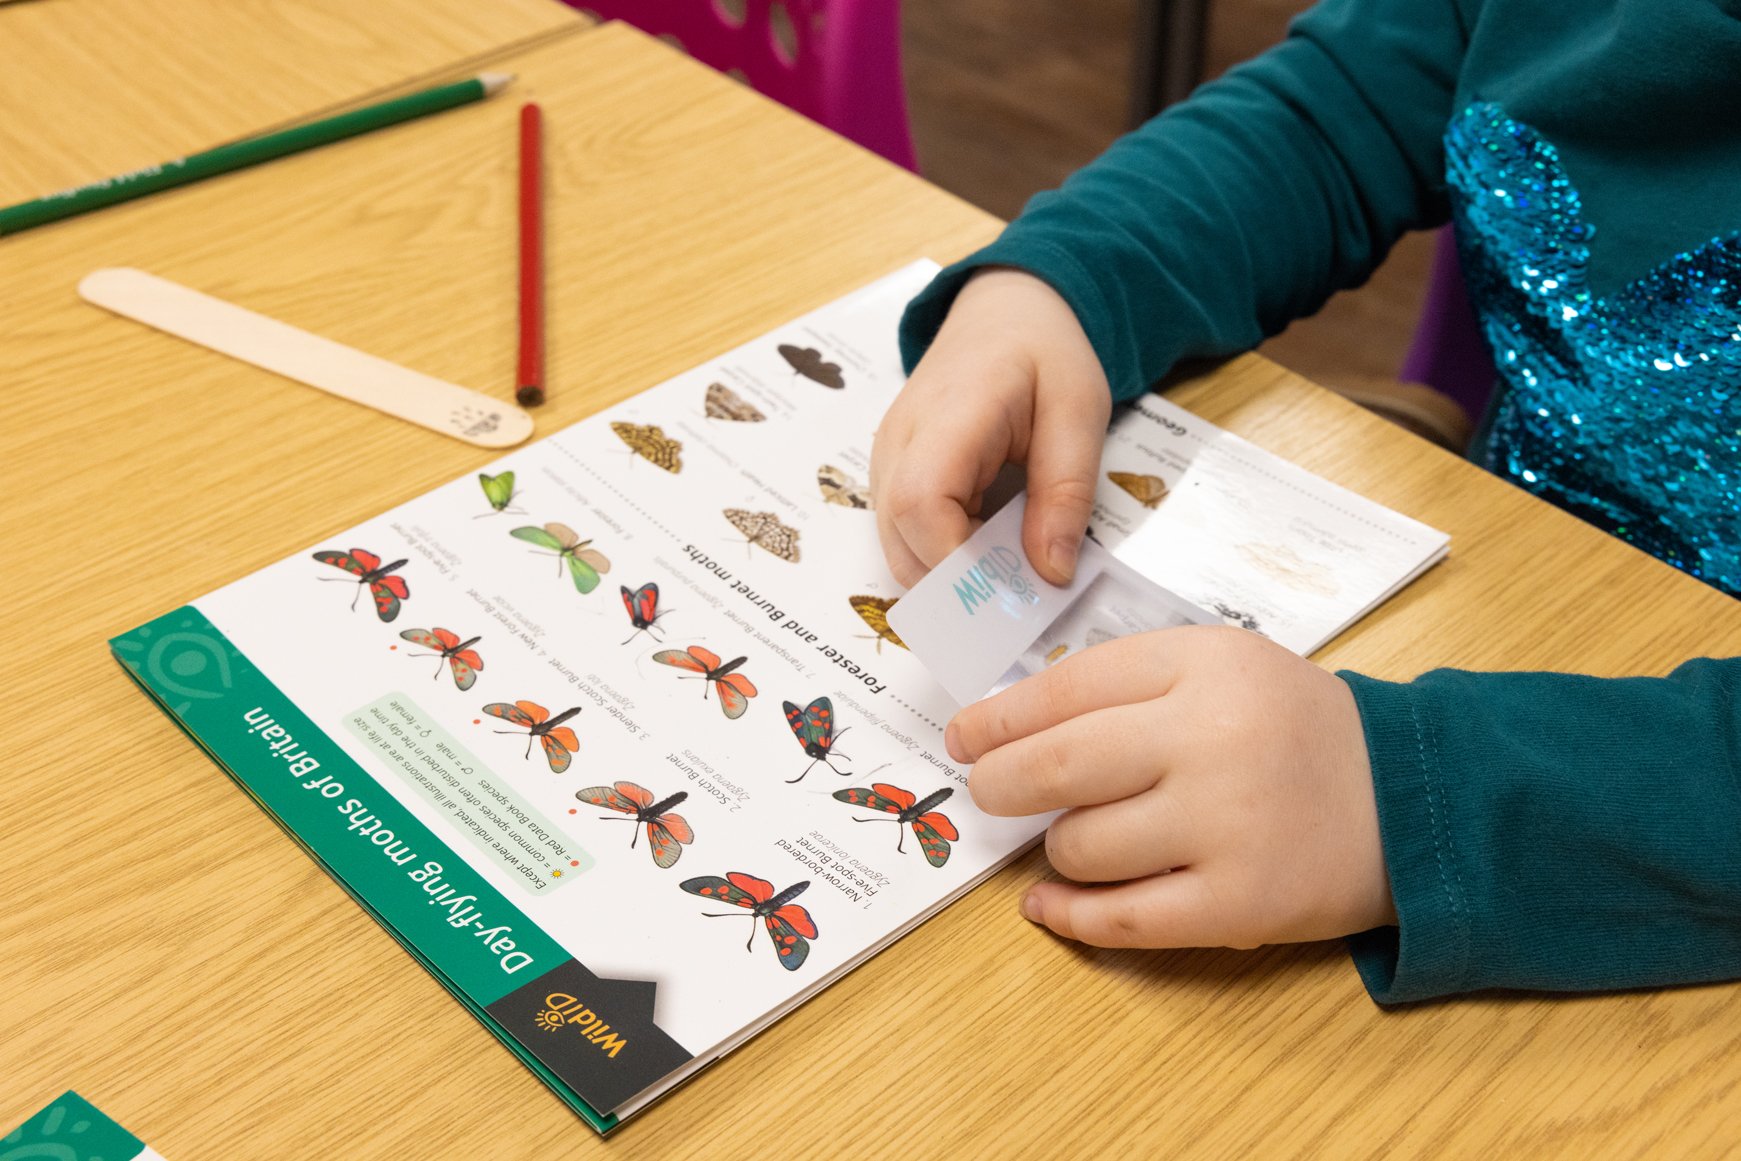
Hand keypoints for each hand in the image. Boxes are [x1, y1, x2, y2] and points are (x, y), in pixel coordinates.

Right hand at [872, 268, 1110, 587]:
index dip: (956, 562)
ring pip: (894, 544)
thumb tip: (1049, 573)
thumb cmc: (1044, 354)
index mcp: (950, 412)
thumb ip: (1066, 494)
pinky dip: (938, 557)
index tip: (1008, 595)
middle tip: (1014, 601)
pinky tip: (982, 555)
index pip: (921, 502)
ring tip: (1002, 578)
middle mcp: (900, 439)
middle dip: (954, 584)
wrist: (1005, 311)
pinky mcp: (892, 473)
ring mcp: (887, 457)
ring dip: (945, 577)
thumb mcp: (1079, 414)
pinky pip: (901, 533)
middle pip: (899, 536)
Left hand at [946, 626, 1394, 948]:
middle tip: (987, 790)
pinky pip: (1119, 919)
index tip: (963, 737)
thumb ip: (1128, 683)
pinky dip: (1066, 914)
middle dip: (1000, 783)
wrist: (1407, 798)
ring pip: (1080, 846)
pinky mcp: (1239, 905)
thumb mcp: (1221, 666)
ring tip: (1075, 839)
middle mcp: (1212, 739)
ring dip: (1057, 848)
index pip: (1066, 688)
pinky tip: (1047, 903)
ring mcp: (1226, 826)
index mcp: (1203, 665)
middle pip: (1056, 766)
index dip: (997, 719)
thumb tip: (1009, 726)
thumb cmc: (1291, 728)